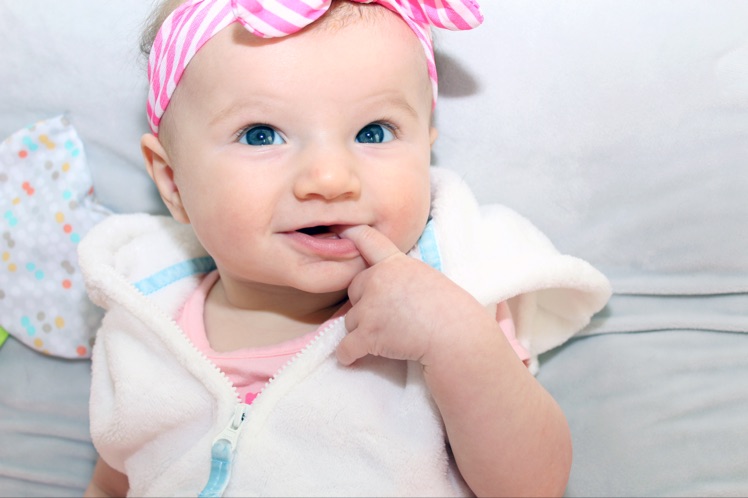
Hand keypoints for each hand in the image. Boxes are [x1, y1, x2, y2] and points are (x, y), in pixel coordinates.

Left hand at [336, 225, 492, 366]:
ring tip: (387, 338)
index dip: (351, 234)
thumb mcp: (428, 279)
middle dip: (364, 302)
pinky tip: (353, 358)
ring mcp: (370, 308)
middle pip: (354, 288)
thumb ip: (403, 276)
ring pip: (350, 320)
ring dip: (361, 330)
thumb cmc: (453, 312)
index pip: (368, 240)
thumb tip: (388, 286)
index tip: (338, 230)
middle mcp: (378, 280)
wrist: (457, 337)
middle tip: (386, 315)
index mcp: (396, 263)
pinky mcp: (367, 335)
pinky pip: (345, 347)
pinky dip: (348, 355)